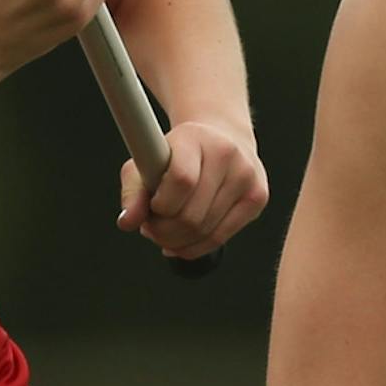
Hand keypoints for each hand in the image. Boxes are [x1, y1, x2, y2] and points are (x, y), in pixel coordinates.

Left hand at [118, 119, 269, 259]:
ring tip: (166, 230)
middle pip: (192, 215)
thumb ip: (133, 191)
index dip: (161, 205)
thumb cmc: (179, 153)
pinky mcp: (258, 198)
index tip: (152, 207)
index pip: (181, 180)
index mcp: (197, 138)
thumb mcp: (148, 161)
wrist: (222, 137)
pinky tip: (183, 241)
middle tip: (153, 226)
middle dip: (164, 230)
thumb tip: (127, 223)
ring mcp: (248, 177)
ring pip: (205, 231)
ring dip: (176, 241)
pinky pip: (220, 238)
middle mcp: (228, 155)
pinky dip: (195, 247)